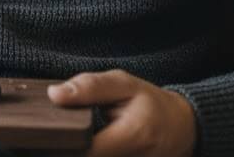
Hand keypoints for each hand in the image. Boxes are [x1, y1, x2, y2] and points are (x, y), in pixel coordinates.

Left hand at [47, 69, 198, 155]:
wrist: (182, 128)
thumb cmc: (150, 102)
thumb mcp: (123, 83)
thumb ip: (89, 87)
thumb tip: (53, 94)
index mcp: (133, 136)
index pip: (87, 152)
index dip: (65, 143)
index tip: (51, 132)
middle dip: (69, 148)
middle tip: (57, 134)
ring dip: (78, 150)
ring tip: (73, 138)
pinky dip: (91, 152)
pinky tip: (84, 145)